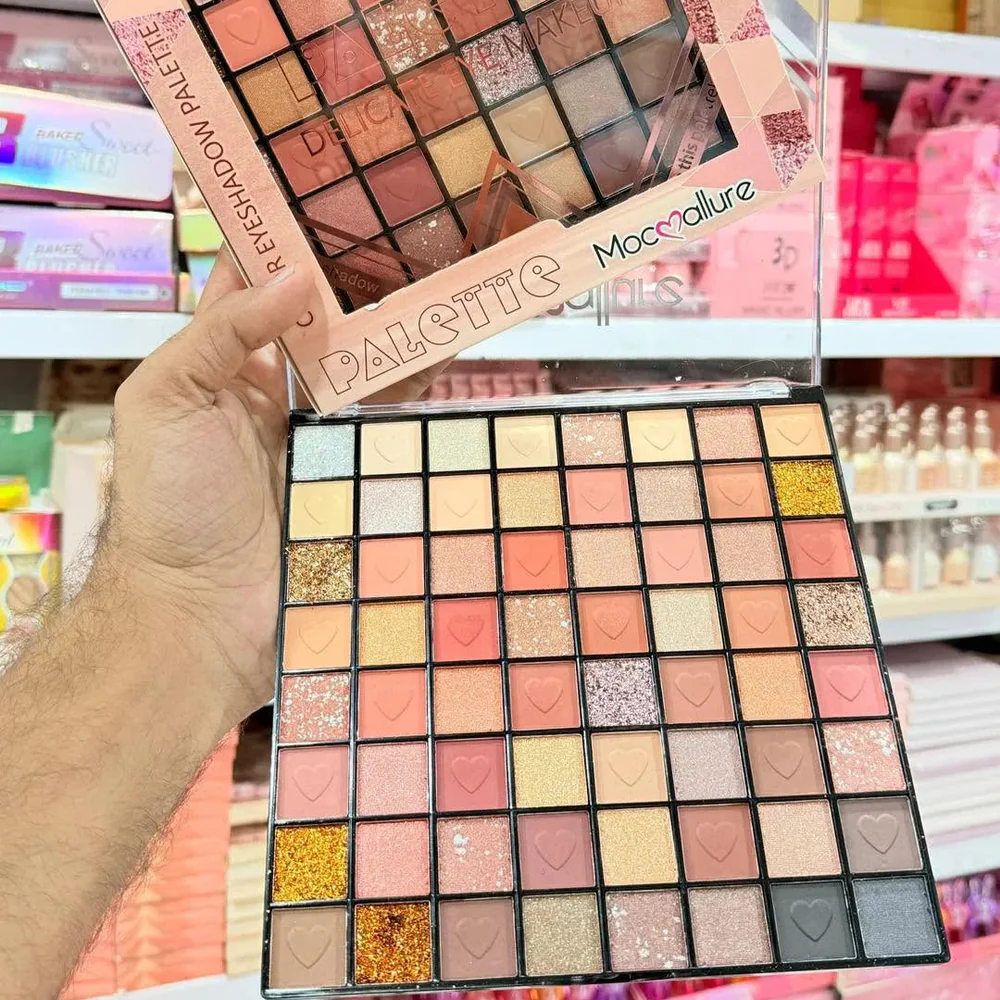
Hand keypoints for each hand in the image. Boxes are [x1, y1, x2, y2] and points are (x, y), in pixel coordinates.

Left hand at [104, 250, 447, 723]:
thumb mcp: (166, 398)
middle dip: (355, 289)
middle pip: (318, 327)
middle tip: (404, 245)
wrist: (205, 609)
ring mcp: (314, 434)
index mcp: (217, 368)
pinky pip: (383, 423)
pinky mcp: (349, 471)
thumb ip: (222, 333)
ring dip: (389, 337)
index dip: (284, 248)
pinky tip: (434, 364)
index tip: (328, 205)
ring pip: (358, 370)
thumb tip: (293, 278)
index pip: (254, 291)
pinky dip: (408, 394)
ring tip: (431, 295)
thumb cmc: (169, 502)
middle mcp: (270, 393)